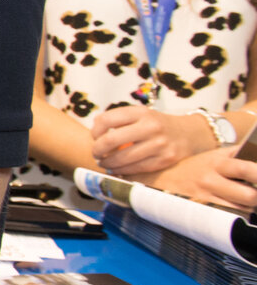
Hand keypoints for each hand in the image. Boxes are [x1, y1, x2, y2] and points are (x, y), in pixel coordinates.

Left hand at [91, 105, 212, 175]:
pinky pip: (135, 169)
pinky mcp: (165, 160)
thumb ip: (118, 119)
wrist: (189, 134)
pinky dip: (121, 171)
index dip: (95, 131)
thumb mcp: (140, 115)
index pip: (106, 120)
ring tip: (104, 163)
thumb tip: (95, 131)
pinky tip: (116, 170)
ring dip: (107, 163)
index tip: (95, 137)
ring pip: (122, 158)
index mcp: (141, 112)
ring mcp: (159, 144)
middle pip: (111, 140)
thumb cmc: (156, 125)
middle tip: (96, 154)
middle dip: (97, 150)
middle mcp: (151, 127)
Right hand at [140, 148, 256, 212]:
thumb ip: (240, 156)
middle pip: (249, 196)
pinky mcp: (201, 210)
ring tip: (247, 199)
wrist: (161, 177)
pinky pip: (227, 216)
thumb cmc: (194, 166)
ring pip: (241, 209)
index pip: (247, 169)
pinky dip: (236, 212)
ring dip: (249, 206)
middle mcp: (211, 180)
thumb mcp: (216, 154)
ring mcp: (206, 197)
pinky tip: (235, 207)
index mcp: (218, 163)